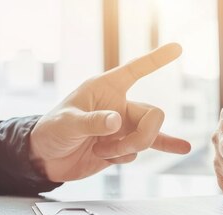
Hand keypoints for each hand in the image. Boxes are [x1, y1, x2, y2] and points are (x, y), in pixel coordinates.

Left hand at [29, 43, 190, 181]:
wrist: (45, 158)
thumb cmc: (51, 130)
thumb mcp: (66, 123)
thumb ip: (92, 121)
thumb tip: (117, 122)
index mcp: (106, 89)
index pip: (136, 70)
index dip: (157, 59)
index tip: (178, 48)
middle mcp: (119, 106)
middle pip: (154, 115)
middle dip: (144, 135)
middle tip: (120, 148)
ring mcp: (122, 128)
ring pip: (149, 135)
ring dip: (130, 148)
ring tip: (103, 152)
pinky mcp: (122, 147)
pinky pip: (138, 152)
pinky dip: (128, 157)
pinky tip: (145, 153)